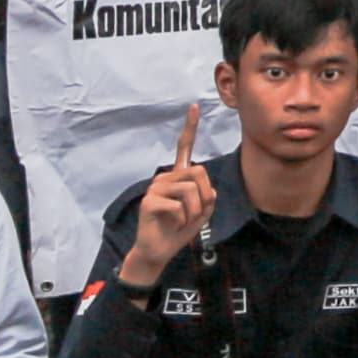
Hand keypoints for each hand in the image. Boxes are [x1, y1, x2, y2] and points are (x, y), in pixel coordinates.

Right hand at [121, 103, 211, 285]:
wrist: (159, 251)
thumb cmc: (180, 229)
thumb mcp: (202, 212)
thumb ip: (208, 196)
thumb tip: (208, 189)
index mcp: (178, 177)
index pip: (184, 148)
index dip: (190, 127)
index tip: (194, 107)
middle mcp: (165, 178)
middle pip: (199, 172)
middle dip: (205, 196)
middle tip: (194, 214)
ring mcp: (155, 188)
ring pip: (190, 190)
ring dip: (194, 211)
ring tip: (181, 221)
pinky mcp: (149, 201)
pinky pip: (179, 206)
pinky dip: (182, 220)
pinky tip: (171, 224)